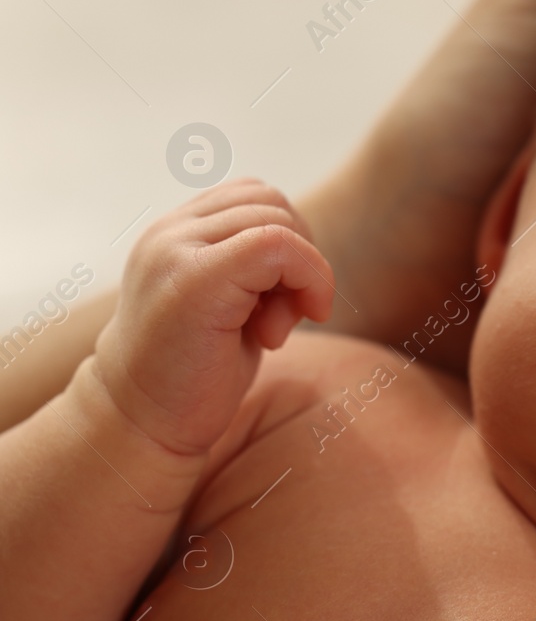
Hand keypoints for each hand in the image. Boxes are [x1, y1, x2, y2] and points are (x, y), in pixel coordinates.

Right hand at [91, 179, 333, 457]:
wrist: (144, 422)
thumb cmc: (197, 372)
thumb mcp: (233, 305)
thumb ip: (258, 265)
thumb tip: (308, 245)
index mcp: (177, 232)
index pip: (255, 197)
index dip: (289, 243)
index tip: (282, 302)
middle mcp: (170, 232)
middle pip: (272, 202)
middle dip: (299, 257)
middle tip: (282, 318)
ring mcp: (175, 250)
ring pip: (277, 220)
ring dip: (300, 274)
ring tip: (273, 327)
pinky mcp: (193, 278)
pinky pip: (277, 244)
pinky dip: (307, 279)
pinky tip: (281, 330)